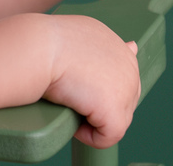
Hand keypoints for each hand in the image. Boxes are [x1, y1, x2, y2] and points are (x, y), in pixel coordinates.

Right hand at [42, 14, 140, 148]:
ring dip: (89, 118)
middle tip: (69, 93)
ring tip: (67, 102)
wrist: (39, 47)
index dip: (101, 88)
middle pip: (120, 102)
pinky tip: (69, 113)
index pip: (121, 78)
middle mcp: (128, 66)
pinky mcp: (114, 111)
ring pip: (113, 122)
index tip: (79, 85)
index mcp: (119, 48)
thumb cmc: (48, 41)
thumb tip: (132, 47)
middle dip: (96, 104)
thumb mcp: (80, 34)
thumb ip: (103, 45)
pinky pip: (105, 137)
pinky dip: (86, 134)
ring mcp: (126, 89)